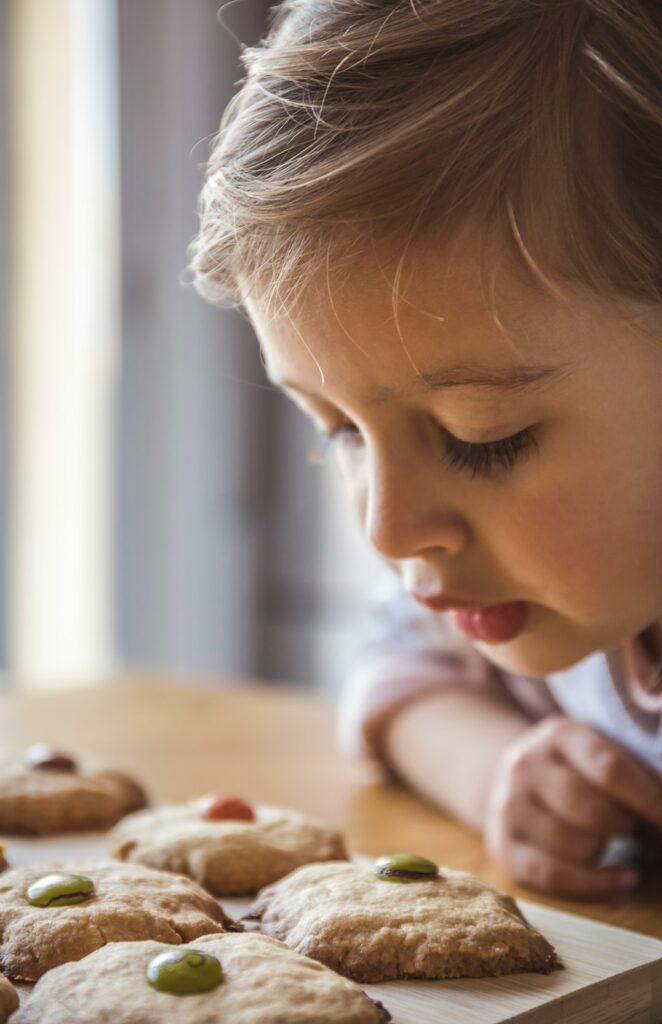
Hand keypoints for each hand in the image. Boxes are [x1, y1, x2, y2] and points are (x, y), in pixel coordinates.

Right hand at [484, 715, 661, 897]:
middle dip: (626, 826)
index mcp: (559, 735)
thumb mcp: (601, 751)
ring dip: (606, 850)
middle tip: (632, 825)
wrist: (513, 776)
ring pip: (577, 846)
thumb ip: (636, 775)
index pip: (609, 768)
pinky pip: (555, 876)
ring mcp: (508, 805)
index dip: (649, 799)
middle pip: (592, 811)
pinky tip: (621, 876)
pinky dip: (596, 884)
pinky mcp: (503, 845)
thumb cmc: (576, 769)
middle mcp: (525, 765)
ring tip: (607, 837)